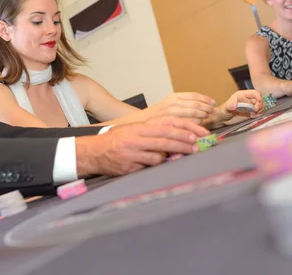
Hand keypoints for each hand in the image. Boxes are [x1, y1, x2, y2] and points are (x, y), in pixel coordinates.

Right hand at [75, 116, 208, 176]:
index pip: (167, 124)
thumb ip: (153, 132)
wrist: (94, 152)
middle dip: (185, 144)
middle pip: (166, 140)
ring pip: (159, 155)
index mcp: (139, 126)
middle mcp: (136, 138)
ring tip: (178, 155)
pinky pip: (149, 166)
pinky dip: (154, 165)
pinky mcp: (129, 166)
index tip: (198, 134)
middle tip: (198, 147)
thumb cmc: (117, 139)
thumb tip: (177, 135)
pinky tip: (154, 163)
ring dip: (170, 156)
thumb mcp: (134, 129)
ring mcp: (132, 153)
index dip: (185, 129)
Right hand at [147, 92, 215, 123]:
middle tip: (213, 112)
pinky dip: (194, 124)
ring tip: (208, 119)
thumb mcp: (169, 104)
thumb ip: (182, 105)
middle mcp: (173, 103)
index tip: (213, 103)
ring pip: (192, 113)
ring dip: (203, 116)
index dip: (205, 99)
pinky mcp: (169, 122)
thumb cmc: (157, 115)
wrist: (141, 121)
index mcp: (174, 97)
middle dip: (207, 108)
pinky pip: (186, 122)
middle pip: (195, 104)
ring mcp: (171, 112)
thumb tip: (201, 108)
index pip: (194, 95)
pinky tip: (198, 126)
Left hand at [205, 90, 264, 127]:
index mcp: (242, 95)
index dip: (258, 96)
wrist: (223, 119)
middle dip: (260, 105)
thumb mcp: (225, 108)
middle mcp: (248, 99)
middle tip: (255, 111)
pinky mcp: (251, 113)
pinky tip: (253, 117)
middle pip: (260, 99)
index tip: (259, 102)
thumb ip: (229, 105)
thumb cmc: (223, 111)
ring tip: (253, 115)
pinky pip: (259, 112)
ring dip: (260, 110)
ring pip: (261, 106)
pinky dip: (259, 114)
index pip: (254, 93)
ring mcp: (250, 106)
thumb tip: (234, 106)